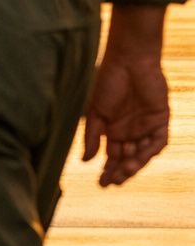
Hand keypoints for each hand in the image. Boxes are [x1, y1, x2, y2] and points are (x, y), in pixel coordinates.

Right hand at [83, 52, 169, 186]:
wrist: (128, 62)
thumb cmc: (108, 83)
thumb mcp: (96, 112)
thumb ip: (92, 136)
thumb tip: (85, 161)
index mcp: (115, 130)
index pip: (113, 156)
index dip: (108, 170)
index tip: (100, 184)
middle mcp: (131, 132)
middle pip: (128, 159)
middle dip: (120, 172)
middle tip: (111, 183)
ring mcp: (147, 127)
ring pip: (143, 154)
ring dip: (135, 165)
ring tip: (124, 172)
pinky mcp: (161, 120)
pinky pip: (158, 141)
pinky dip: (151, 150)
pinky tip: (140, 157)